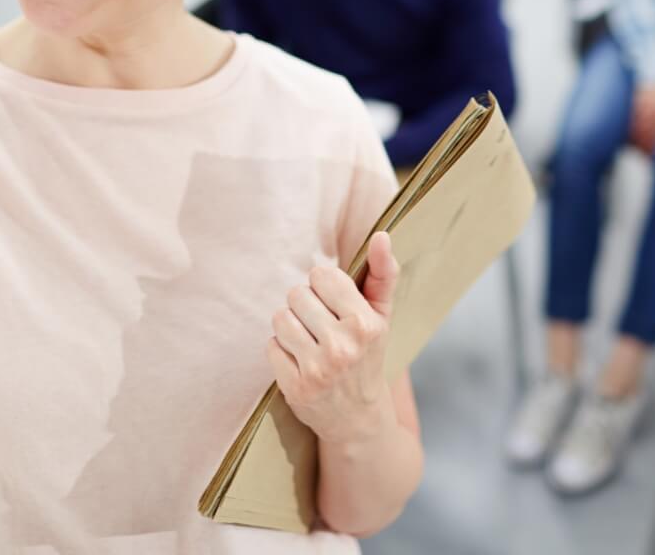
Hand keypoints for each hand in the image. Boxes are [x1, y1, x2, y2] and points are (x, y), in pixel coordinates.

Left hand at [266, 231, 398, 444]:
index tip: (333, 303)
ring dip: (290, 325)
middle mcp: (343, 347)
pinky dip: (280, 350)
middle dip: (305, 305)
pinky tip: (298, 360)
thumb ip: (383, 273)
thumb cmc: (367, 355)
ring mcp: (318, 370)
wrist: (359, 419)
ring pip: (280, 318)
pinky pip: (271, 345)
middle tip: (319, 324)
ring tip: (307, 340)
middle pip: (297, 294)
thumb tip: (382, 235)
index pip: (322, 275)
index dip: (323, 286)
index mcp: (366, 324)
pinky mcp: (295, 388)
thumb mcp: (381, 316)